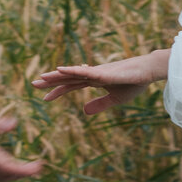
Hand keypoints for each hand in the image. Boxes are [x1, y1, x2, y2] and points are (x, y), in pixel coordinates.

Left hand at [33, 49, 170, 115]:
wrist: (149, 72)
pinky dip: (73, 70)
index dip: (58, 91)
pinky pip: (85, 71)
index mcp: (94, 80)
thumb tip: (84, 112)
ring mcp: (98, 72)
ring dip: (57, 75)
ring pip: (73, 73)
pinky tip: (61, 69)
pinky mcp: (104, 72)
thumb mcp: (115, 99)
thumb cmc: (134, 83)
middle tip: (33, 84)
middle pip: (67, 78)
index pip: (71, 85)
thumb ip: (100, 105)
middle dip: (51, 81)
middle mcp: (93, 74)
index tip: (44, 98)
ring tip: (42, 77)